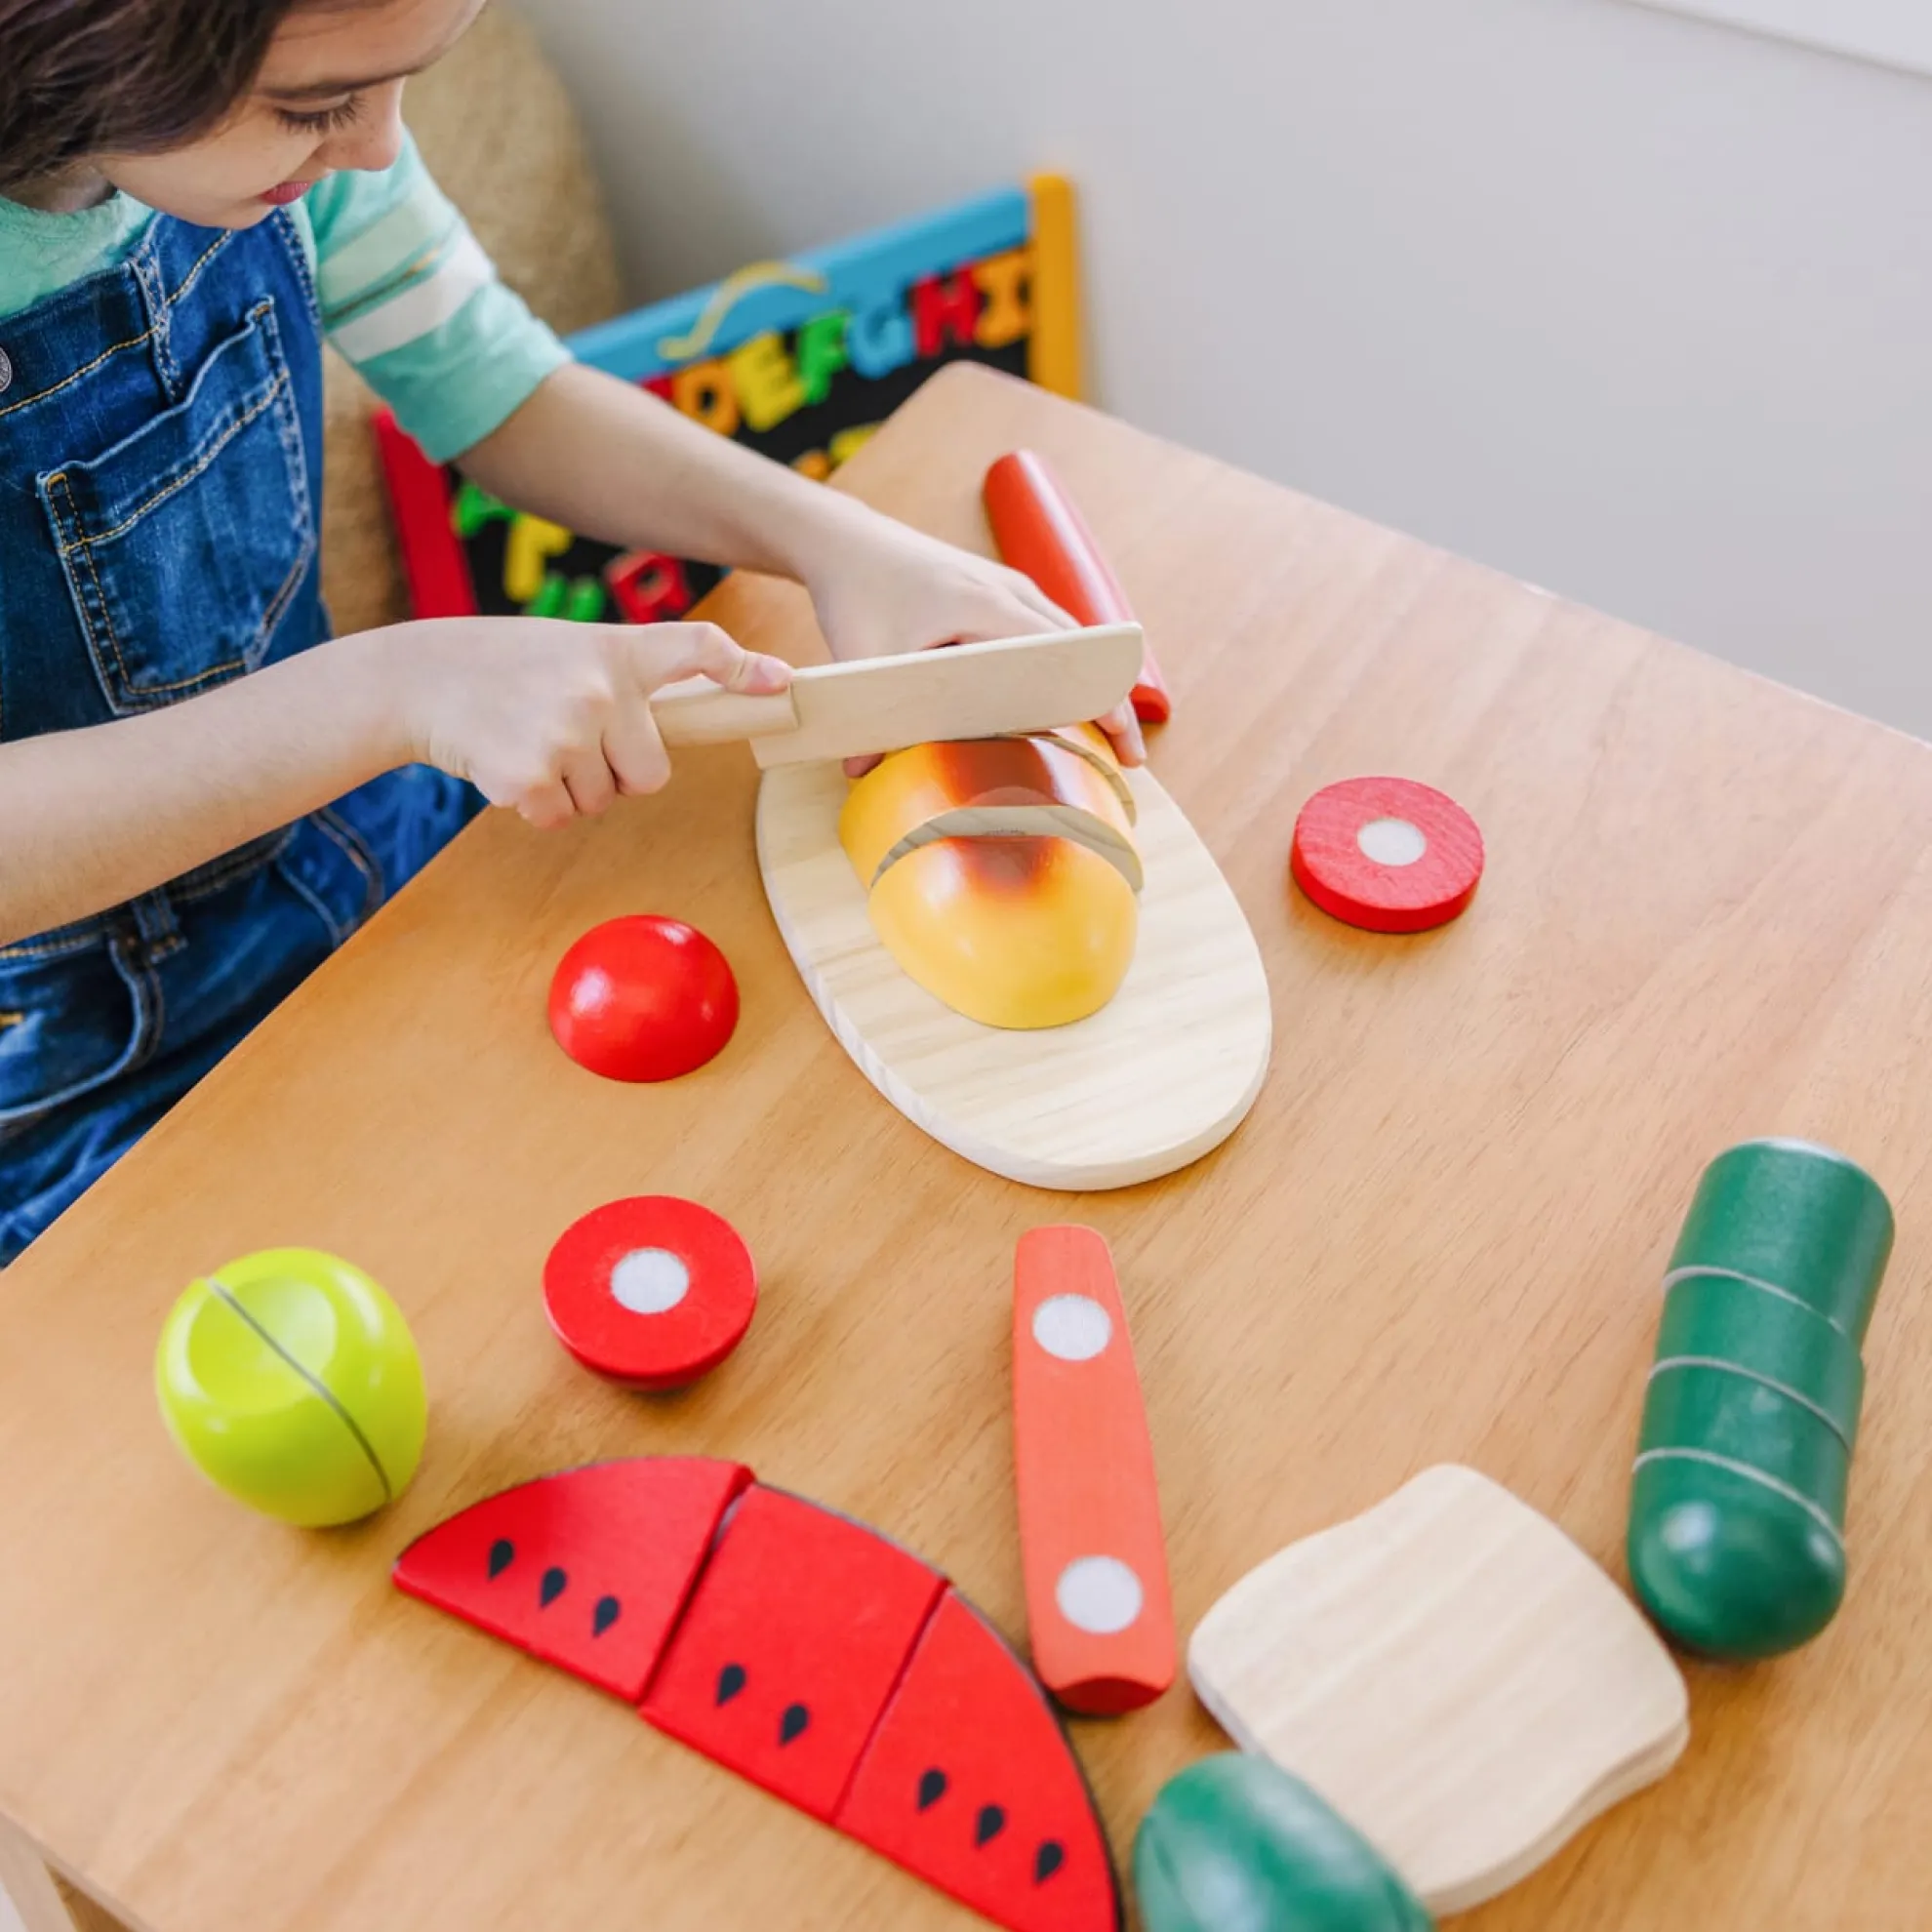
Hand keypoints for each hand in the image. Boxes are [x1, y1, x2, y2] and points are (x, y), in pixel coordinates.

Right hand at [389, 617, 791, 828]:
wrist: (418, 678)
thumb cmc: (505, 668)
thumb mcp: (572, 652)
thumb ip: (629, 681)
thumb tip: (702, 709)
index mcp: (616, 651)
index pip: (695, 649)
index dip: (742, 668)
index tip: (780, 683)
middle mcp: (599, 689)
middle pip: (651, 773)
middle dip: (617, 772)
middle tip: (568, 738)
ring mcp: (564, 733)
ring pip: (603, 800)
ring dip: (570, 787)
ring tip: (528, 741)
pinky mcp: (529, 776)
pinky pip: (561, 818)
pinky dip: (536, 805)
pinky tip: (506, 763)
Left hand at [806, 513, 1145, 774]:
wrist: (850, 542)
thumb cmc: (859, 591)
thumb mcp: (859, 655)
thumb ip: (865, 717)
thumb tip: (860, 774)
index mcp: (985, 605)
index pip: (1064, 653)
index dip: (1099, 697)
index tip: (1124, 739)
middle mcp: (1011, 591)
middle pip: (1083, 649)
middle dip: (1110, 702)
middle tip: (1129, 758)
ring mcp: (1012, 589)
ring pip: (1071, 640)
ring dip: (1093, 685)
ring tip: (1108, 740)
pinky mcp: (1003, 594)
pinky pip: (1051, 633)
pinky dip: (1069, 668)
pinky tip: (1068, 706)